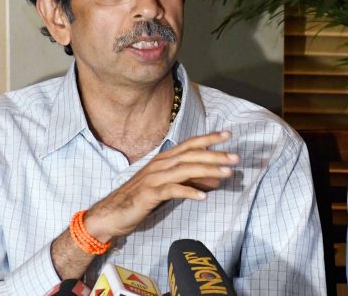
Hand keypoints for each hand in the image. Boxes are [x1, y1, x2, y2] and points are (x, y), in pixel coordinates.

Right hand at [84, 131, 238, 241]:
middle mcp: (159, 164)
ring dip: (208, 170)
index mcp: (163, 159)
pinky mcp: (149, 194)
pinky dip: (189, 191)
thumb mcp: (167, 186)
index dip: (209, 138)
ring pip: (185, 169)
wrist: (110, 214)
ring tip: (227, 173)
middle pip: (191, 155)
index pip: (189, 144)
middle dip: (215, 154)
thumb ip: (189, 179)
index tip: (228, 134)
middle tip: (236, 157)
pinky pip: (172, 190)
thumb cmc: (140, 198)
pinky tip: (203, 196)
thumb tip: (215, 178)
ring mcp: (153, 178)